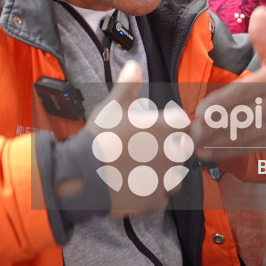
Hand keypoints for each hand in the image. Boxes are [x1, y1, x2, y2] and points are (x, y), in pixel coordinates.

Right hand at [87, 61, 192, 214]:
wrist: (83, 175)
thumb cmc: (99, 139)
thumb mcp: (112, 106)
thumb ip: (128, 86)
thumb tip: (133, 65)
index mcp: (165, 128)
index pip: (182, 123)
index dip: (169, 126)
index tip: (155, 130)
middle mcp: (171, 153)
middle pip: (181, 149)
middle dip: (168, 148)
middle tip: (143, 150)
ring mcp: (165, 178)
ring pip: (175, 175)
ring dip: (164, 173)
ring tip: (141, 169)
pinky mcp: (155, 200)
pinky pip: (162, 197)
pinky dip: (152, 194)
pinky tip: (136, 187)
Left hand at [190, 6, 265, 161]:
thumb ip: (264, 39)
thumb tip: (258, 11)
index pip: (245, 91)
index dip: (221, 103)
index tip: (200, 110)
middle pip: (243, 116)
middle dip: (215, 126)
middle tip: (191, 130)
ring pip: (245, 135)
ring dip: (217, 142)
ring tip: (195, 143)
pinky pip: (251, 148)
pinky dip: (228, 152)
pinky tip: (209, 152)